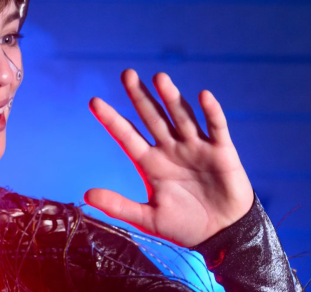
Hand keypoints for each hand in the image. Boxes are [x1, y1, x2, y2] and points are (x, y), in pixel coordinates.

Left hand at [84, 69, 253, 247]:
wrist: (223, 237)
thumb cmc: (185, 227)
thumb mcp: (148, 218)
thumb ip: (119, 206)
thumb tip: (86, 196)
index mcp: (150, 163)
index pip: (126, 135)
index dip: (111, 119)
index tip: (93, 101)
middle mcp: (170, 149)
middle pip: (152, 117)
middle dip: (139, 96)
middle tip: (126, 74)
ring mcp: (196, 147)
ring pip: (181, 116)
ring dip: (171, 97)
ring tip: (159, 77)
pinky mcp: (222, 151)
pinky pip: (216, 127)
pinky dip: (211, 112)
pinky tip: (203, 95)